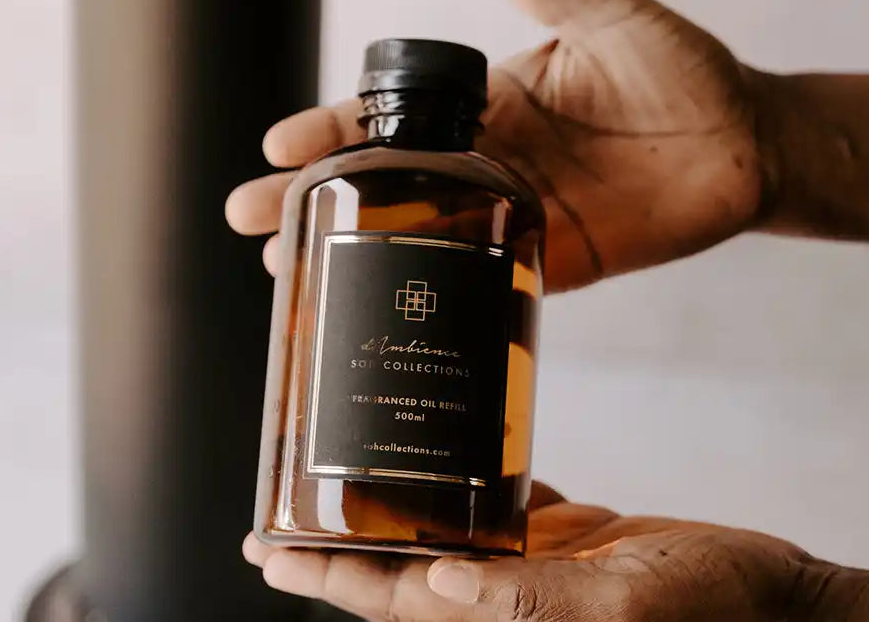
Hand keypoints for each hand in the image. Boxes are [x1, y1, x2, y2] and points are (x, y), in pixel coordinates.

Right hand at [226, 0, 766, 291]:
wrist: (747, 136)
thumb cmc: (678, 66)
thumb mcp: (602, 11)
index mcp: (487, 104)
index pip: (392, 117)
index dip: (332, 130)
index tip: (277, 142)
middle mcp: (487, 161)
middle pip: (385, 184)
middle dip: (314, 199)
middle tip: (249, 217)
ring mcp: (513, 214)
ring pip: (418, 238)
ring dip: (354, 255)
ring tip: (289, 274)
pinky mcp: (552, 259)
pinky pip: (483, 280)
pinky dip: (431, 295)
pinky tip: (383, 312)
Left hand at [243, 485, 848, 621]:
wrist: (778, 597)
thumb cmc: (713, 613)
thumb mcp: (621, 609)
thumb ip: (529, 605)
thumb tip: (433, 584)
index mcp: (502, 620)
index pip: (388, 598)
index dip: (321, 575)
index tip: (263, 547)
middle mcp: (503, 594)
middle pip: (397, 565)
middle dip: (335, 539)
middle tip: (279, 500)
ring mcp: (533, 564)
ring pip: (439, 532)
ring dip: (389, 504)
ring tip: (343, 463)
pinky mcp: (568, 535)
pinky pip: (497, 504)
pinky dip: (462, 474)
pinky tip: (441, 438)